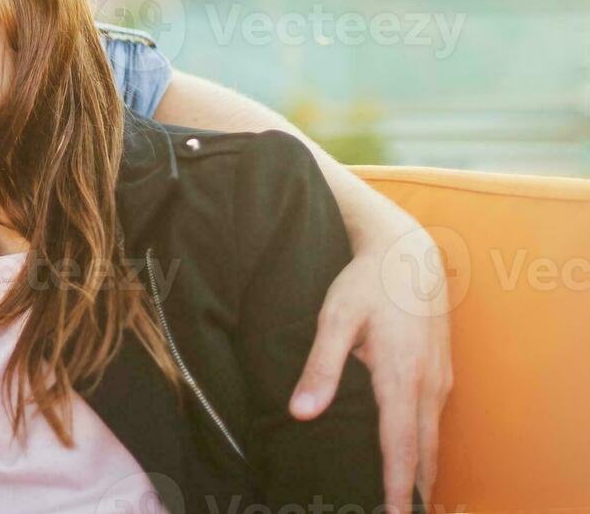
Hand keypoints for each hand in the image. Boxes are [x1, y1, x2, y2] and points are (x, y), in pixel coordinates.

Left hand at [289, 215, 452, 513]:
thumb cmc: (368, 284)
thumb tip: (301, 412)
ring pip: (433, 437)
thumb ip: (320, 366)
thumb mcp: (336, 318)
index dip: (396, 486)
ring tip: (407, 500)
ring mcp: (440, 379)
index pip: (400, 446)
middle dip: (414, 489)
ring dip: (423, 470)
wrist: (409, 252)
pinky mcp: (441, 371)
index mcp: (402, 378)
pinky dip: (427, 446)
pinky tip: (414, 457)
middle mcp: (428, 385)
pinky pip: (435, 420)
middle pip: (424, 451)